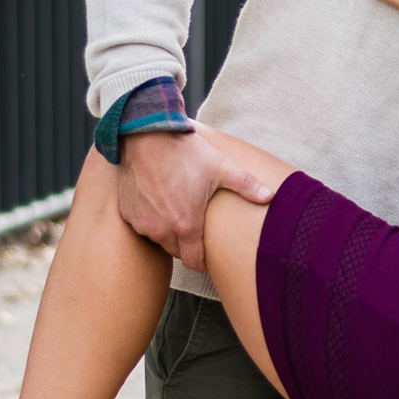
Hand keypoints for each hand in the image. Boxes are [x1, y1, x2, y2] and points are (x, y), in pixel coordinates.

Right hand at [116, 127, 274, 271]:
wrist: (145, 136)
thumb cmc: (184, 152)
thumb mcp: (221, 168)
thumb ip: (247, 185)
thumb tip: (271, 196)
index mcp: (186, 225)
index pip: (195, 262)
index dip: (204, 262)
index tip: (210, 257)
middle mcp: (161, 229)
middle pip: (178, 251)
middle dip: (188, 245)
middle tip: (197, 228)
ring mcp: (142, 222)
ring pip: (160, 239)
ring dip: (169, 232)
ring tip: (180, 212)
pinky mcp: (127, 213)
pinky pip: (143, 226)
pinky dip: (152, 220)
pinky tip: (161, 203)